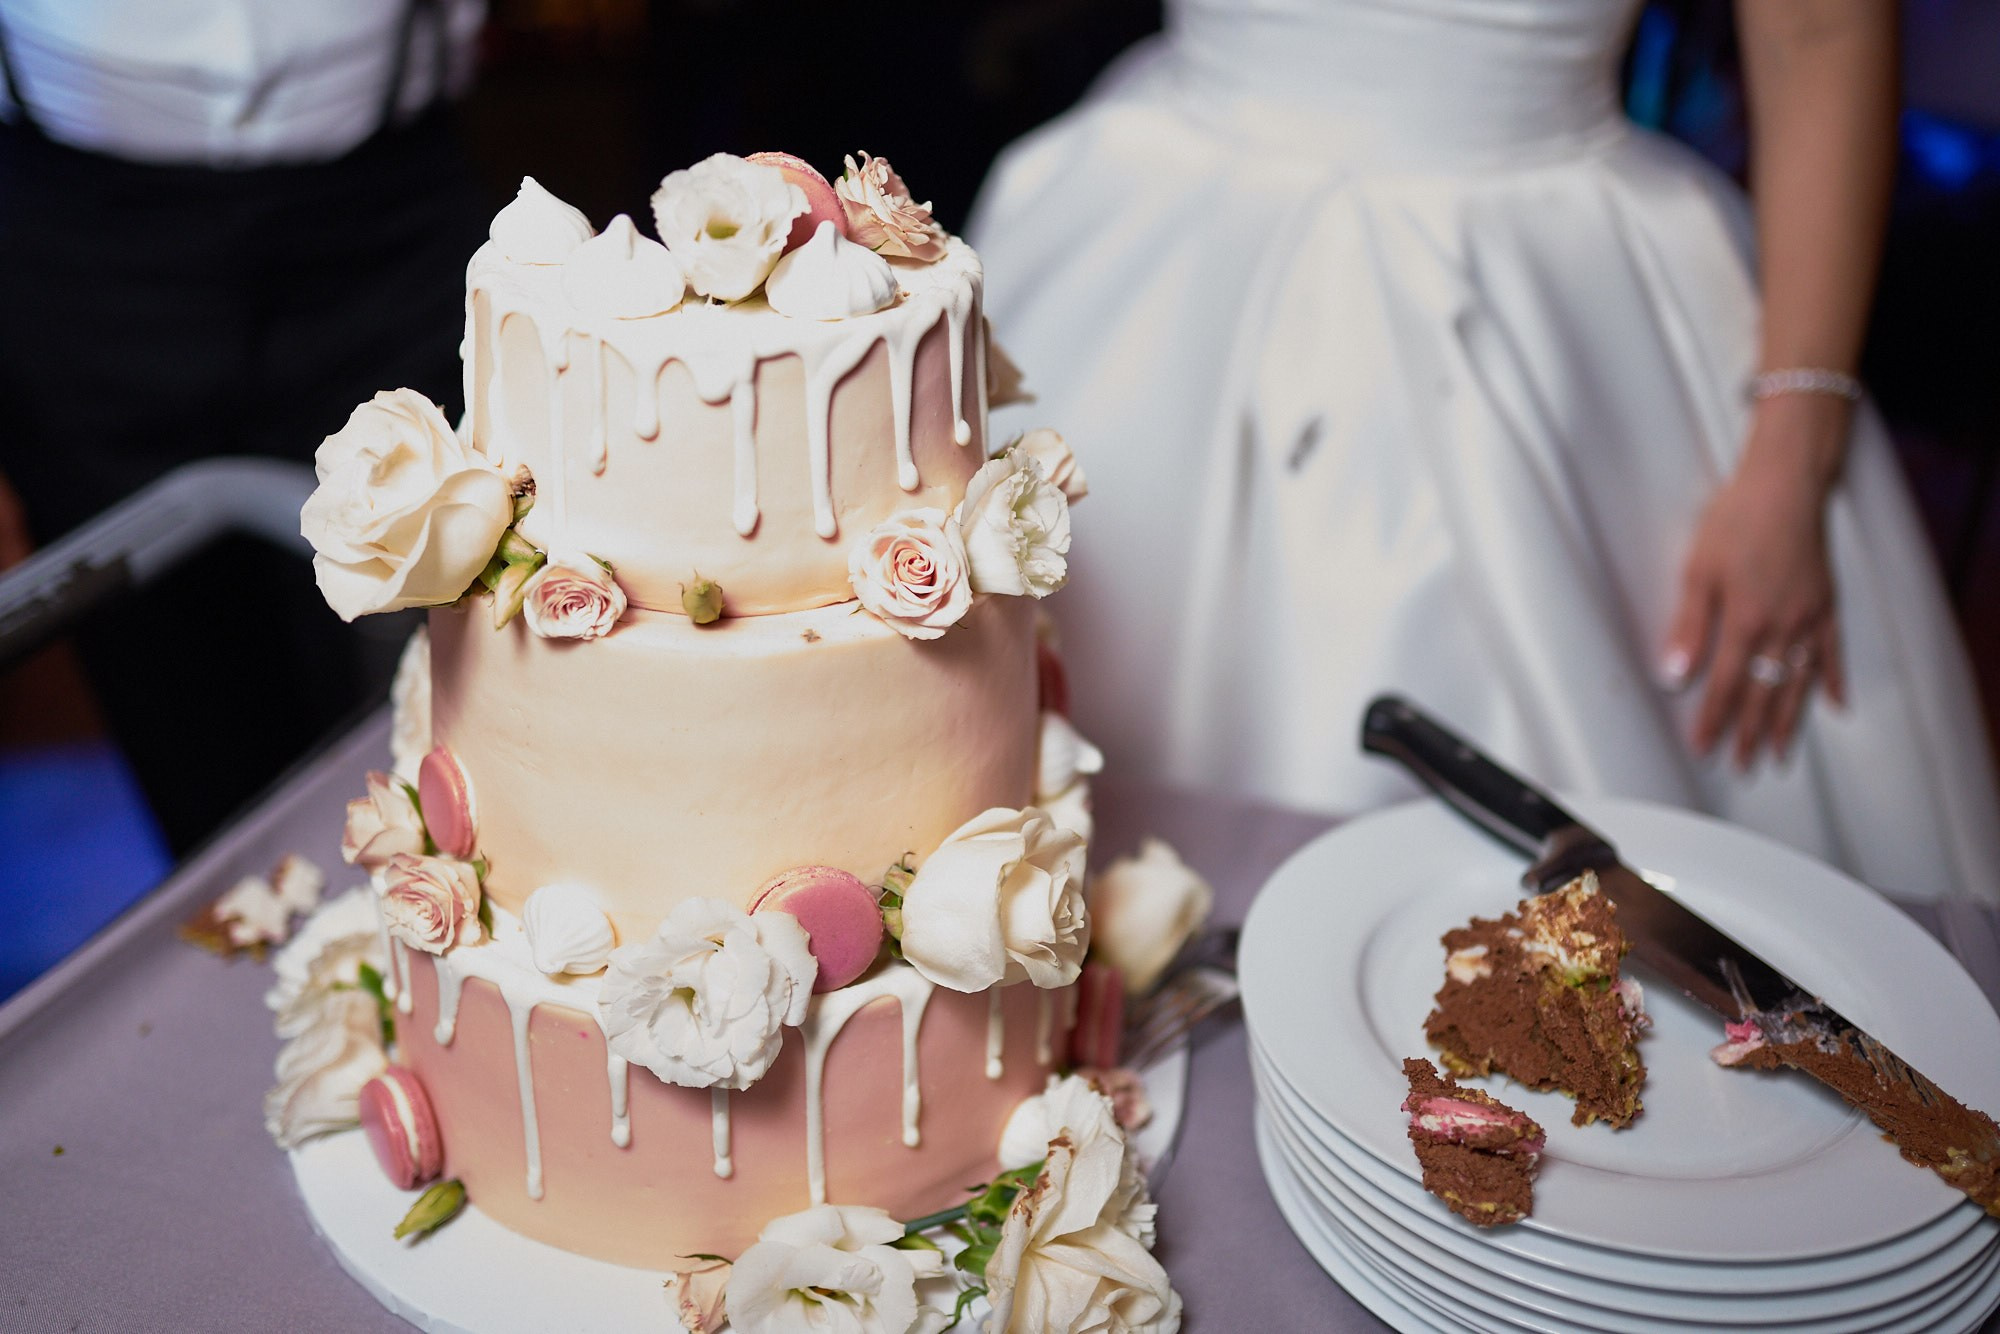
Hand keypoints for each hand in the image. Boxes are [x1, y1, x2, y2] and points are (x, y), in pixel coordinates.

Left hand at [1663, 397, 1848, 768]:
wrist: (1786, 482)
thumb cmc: (1736, 520)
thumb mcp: (1698, 571)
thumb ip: (1688, 627)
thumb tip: (1674, 675)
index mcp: (1746, 620)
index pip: (1726, 684)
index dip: (1713, 720)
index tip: (1703, 748)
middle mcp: (1783, 626)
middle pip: (1765, 692)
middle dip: (1751, 733)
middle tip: (1743, 765)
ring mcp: (1810, 616)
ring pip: (1798, 681)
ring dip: (1788, 721)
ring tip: (1780, 752)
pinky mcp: (1827, 602)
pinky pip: (1832, 651)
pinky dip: (1832, 680)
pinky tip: (1834, 705)